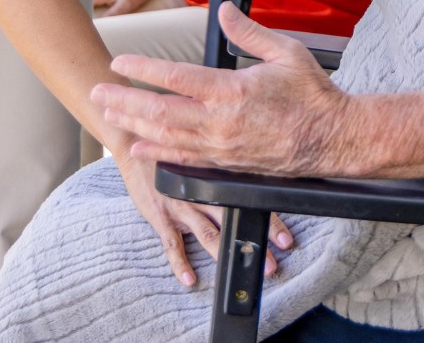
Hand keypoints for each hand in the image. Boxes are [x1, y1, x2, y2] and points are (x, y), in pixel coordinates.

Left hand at [93, 3, 351, 176]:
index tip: (119, 61)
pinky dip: (158, 153)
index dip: (142, 70)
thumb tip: (222, 10)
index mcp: (233, 91)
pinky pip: (185, 161)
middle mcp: (221, 123)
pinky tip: (140, 146)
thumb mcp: (286, 52)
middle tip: (98, 92)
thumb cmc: (313, 94)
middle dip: (124, 101)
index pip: (176, 79)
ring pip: (167, 139)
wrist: (335, 140)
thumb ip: (249, 31)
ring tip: (109, 115)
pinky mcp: (229, 165)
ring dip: (134, 126)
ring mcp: (223, 148)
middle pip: (160, 113)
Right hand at [116, 153, 293, 286]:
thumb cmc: (173, 149)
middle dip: (253, 242)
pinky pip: (172, 244)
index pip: (248, 200)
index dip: (269, 219)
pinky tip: (190, 279)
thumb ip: (224, 166)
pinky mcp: (161, 215)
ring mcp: (181, 204)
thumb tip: (255, 173)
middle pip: (234, 219)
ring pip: (208, 233)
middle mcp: (202, 191)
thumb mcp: (202, 153)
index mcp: (215, 176)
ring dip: (225, 254)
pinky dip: (180, 264)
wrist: (136, 143)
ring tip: (240, 274)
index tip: (287, 240)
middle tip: (272, 265)